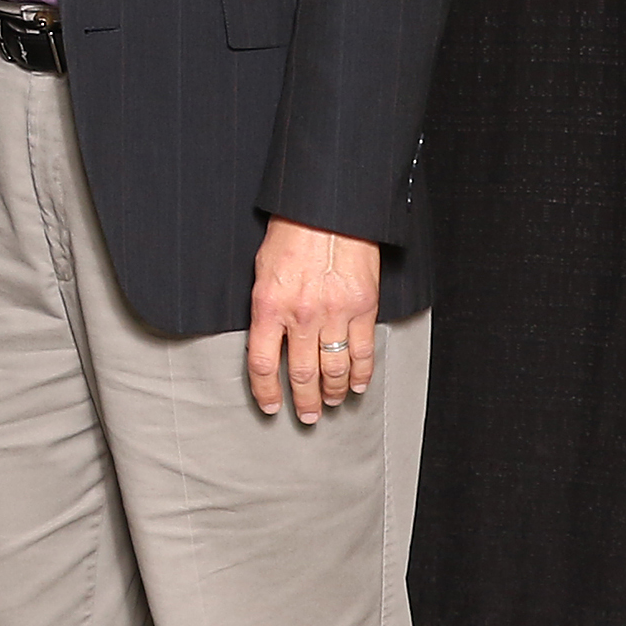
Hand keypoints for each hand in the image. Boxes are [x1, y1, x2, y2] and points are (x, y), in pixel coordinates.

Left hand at [246, 217, 381, 422]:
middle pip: (301, 373)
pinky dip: (361, 374)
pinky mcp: (363, 308)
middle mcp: (301, 316)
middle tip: (307, 415)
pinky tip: (359, 385)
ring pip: (334, 368)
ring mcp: (335, 314)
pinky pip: (362, 351)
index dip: (266, 392)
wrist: (328, 210)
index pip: (262, 364)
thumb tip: (268, 337)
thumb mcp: (262, 269)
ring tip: (332, 402)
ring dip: (334, 391)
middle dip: (304, 401)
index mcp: (268, 306)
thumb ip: (265, 307)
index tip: (270, 407)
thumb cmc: (291, 233)